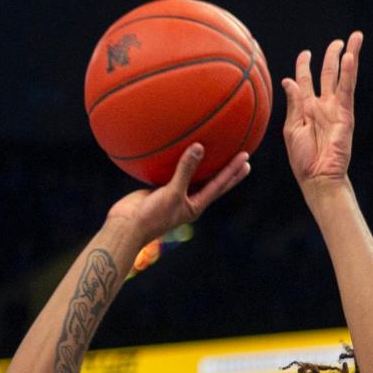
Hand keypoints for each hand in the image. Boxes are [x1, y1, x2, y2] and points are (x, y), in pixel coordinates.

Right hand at [106, 143, 249, 241]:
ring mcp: (174, 194)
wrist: (126, 226)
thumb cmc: (151, 216)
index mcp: (195, 205)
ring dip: (206, 164)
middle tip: (244, 158)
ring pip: (194, 176)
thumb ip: (186, 170)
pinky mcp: (160, 189)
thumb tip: (200, 146)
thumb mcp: (172, 193)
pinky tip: (180, 147)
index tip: (246, 158)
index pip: (219, 185)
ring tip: (216, 150)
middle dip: (228, 171)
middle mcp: (188, 200)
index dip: (232, 172)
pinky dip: (179, 160)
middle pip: (213, 183)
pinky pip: (174, 171)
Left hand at [282, 32, 361, 189]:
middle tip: (338, 42)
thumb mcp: (292, 129)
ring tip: (355, 37)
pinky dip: (349, 73)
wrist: (317, 177)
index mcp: (306, 108)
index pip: (306, 79)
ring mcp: (335, 109)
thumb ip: (293, 103)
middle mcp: (322, 105)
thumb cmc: (302, 159)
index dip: (304, 65)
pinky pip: (347, 90)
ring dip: (349, 56)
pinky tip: (350, 58)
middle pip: (328, 73)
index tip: (306, 54)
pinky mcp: (345, 115)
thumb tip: (288, 80)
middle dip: (332, 55)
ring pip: (342, 77)